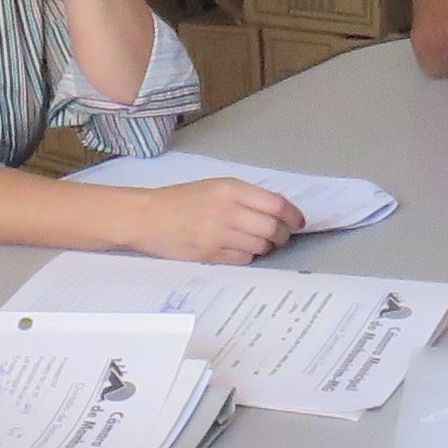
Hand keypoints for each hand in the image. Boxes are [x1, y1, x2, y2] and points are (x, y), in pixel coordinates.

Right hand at [124, 178, 303, 263]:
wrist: (148, 217)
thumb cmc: (181, 200)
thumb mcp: (215, 187)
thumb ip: (245, 197)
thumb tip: (277, 211)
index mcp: (231, 189)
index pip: (276, 204)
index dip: (293, 216)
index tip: (299, 222)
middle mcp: (227, 211)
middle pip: (272, 229)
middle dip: (282, 235)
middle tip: (281, 237)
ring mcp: (219, 235)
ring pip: (260, 247)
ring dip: (265, 247)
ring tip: (258, 243)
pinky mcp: (210, 254)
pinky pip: (243, 260)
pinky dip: (248, 256)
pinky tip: (240, 250)